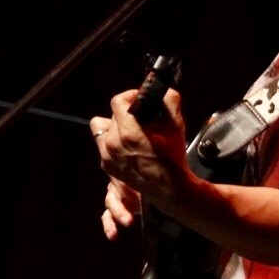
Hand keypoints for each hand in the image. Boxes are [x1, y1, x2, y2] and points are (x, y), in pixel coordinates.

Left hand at [90, 84, 190, 229]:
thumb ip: (170, 101)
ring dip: (115, 126)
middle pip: (111, 114)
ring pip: (101, 128)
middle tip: (141, 117)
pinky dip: (113, 142)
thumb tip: (163, 90)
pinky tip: (128, 146)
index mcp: (128, 132)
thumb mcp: (176, 125)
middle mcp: (112, 144)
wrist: (169, 188)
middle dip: (127, 112)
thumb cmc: (173, 158)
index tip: (140, 98)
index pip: (117, 101)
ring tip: (130, 130)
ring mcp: (107, 156)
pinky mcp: (106, 166)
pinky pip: (103, 145)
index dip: (130, 95)